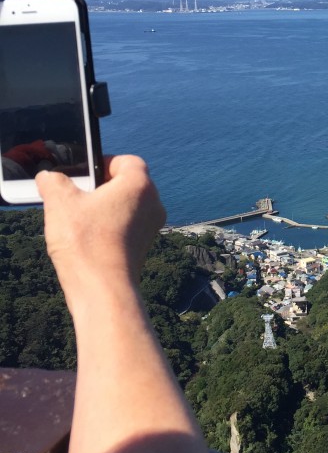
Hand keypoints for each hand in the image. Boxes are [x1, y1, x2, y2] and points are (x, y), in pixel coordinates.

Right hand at [36, 155, 165, 302]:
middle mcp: (153, 204)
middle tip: (76, 195)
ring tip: (77, 219)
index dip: (103, 162)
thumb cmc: (86, 244)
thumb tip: (49, 177)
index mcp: (139, 185)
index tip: (83, 173)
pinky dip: (109, 227)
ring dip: (103, 209)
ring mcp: (151, 227)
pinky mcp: (144, 246)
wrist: (103, 291)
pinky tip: (87, 239)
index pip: (126, 161)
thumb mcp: (60, 203)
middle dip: (100, 187)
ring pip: (126, 207)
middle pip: (126, 184)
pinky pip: (127, 227)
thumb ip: (54, 182)